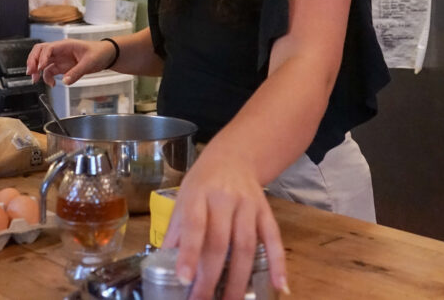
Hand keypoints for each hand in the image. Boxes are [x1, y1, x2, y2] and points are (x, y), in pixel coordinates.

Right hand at [26, 38, 112, 86]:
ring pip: (42, 61)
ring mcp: (59, 58)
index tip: (40, 67)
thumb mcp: (89, 63)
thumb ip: (77, 72)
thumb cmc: (98, 53)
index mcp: (65, 45)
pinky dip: (46, 77)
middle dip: (32, 61)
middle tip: (31, 72)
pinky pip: (49, 71)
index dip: (42, 57)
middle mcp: (59, 51)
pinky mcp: (62, 66)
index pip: (48, 48)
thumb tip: (65, 81)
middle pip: (39, 52)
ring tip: (35, 80)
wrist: (106, 55)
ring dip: (36, 70)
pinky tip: (51, 84)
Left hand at [162, 137, 288, 298]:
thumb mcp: (183, 198)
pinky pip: (274, 239)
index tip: (184, 280)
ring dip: (240, 279)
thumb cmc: (203, 183)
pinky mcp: (266, 212)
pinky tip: (279, 286)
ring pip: (246, 246)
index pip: (194, 226)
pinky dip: (278, 264)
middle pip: (221, 242)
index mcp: (199, 195)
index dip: (189, 253)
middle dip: (212, 277)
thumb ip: (176, 230)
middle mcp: (225, 199)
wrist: (234, 157)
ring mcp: (249, 205)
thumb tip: (164, 264)